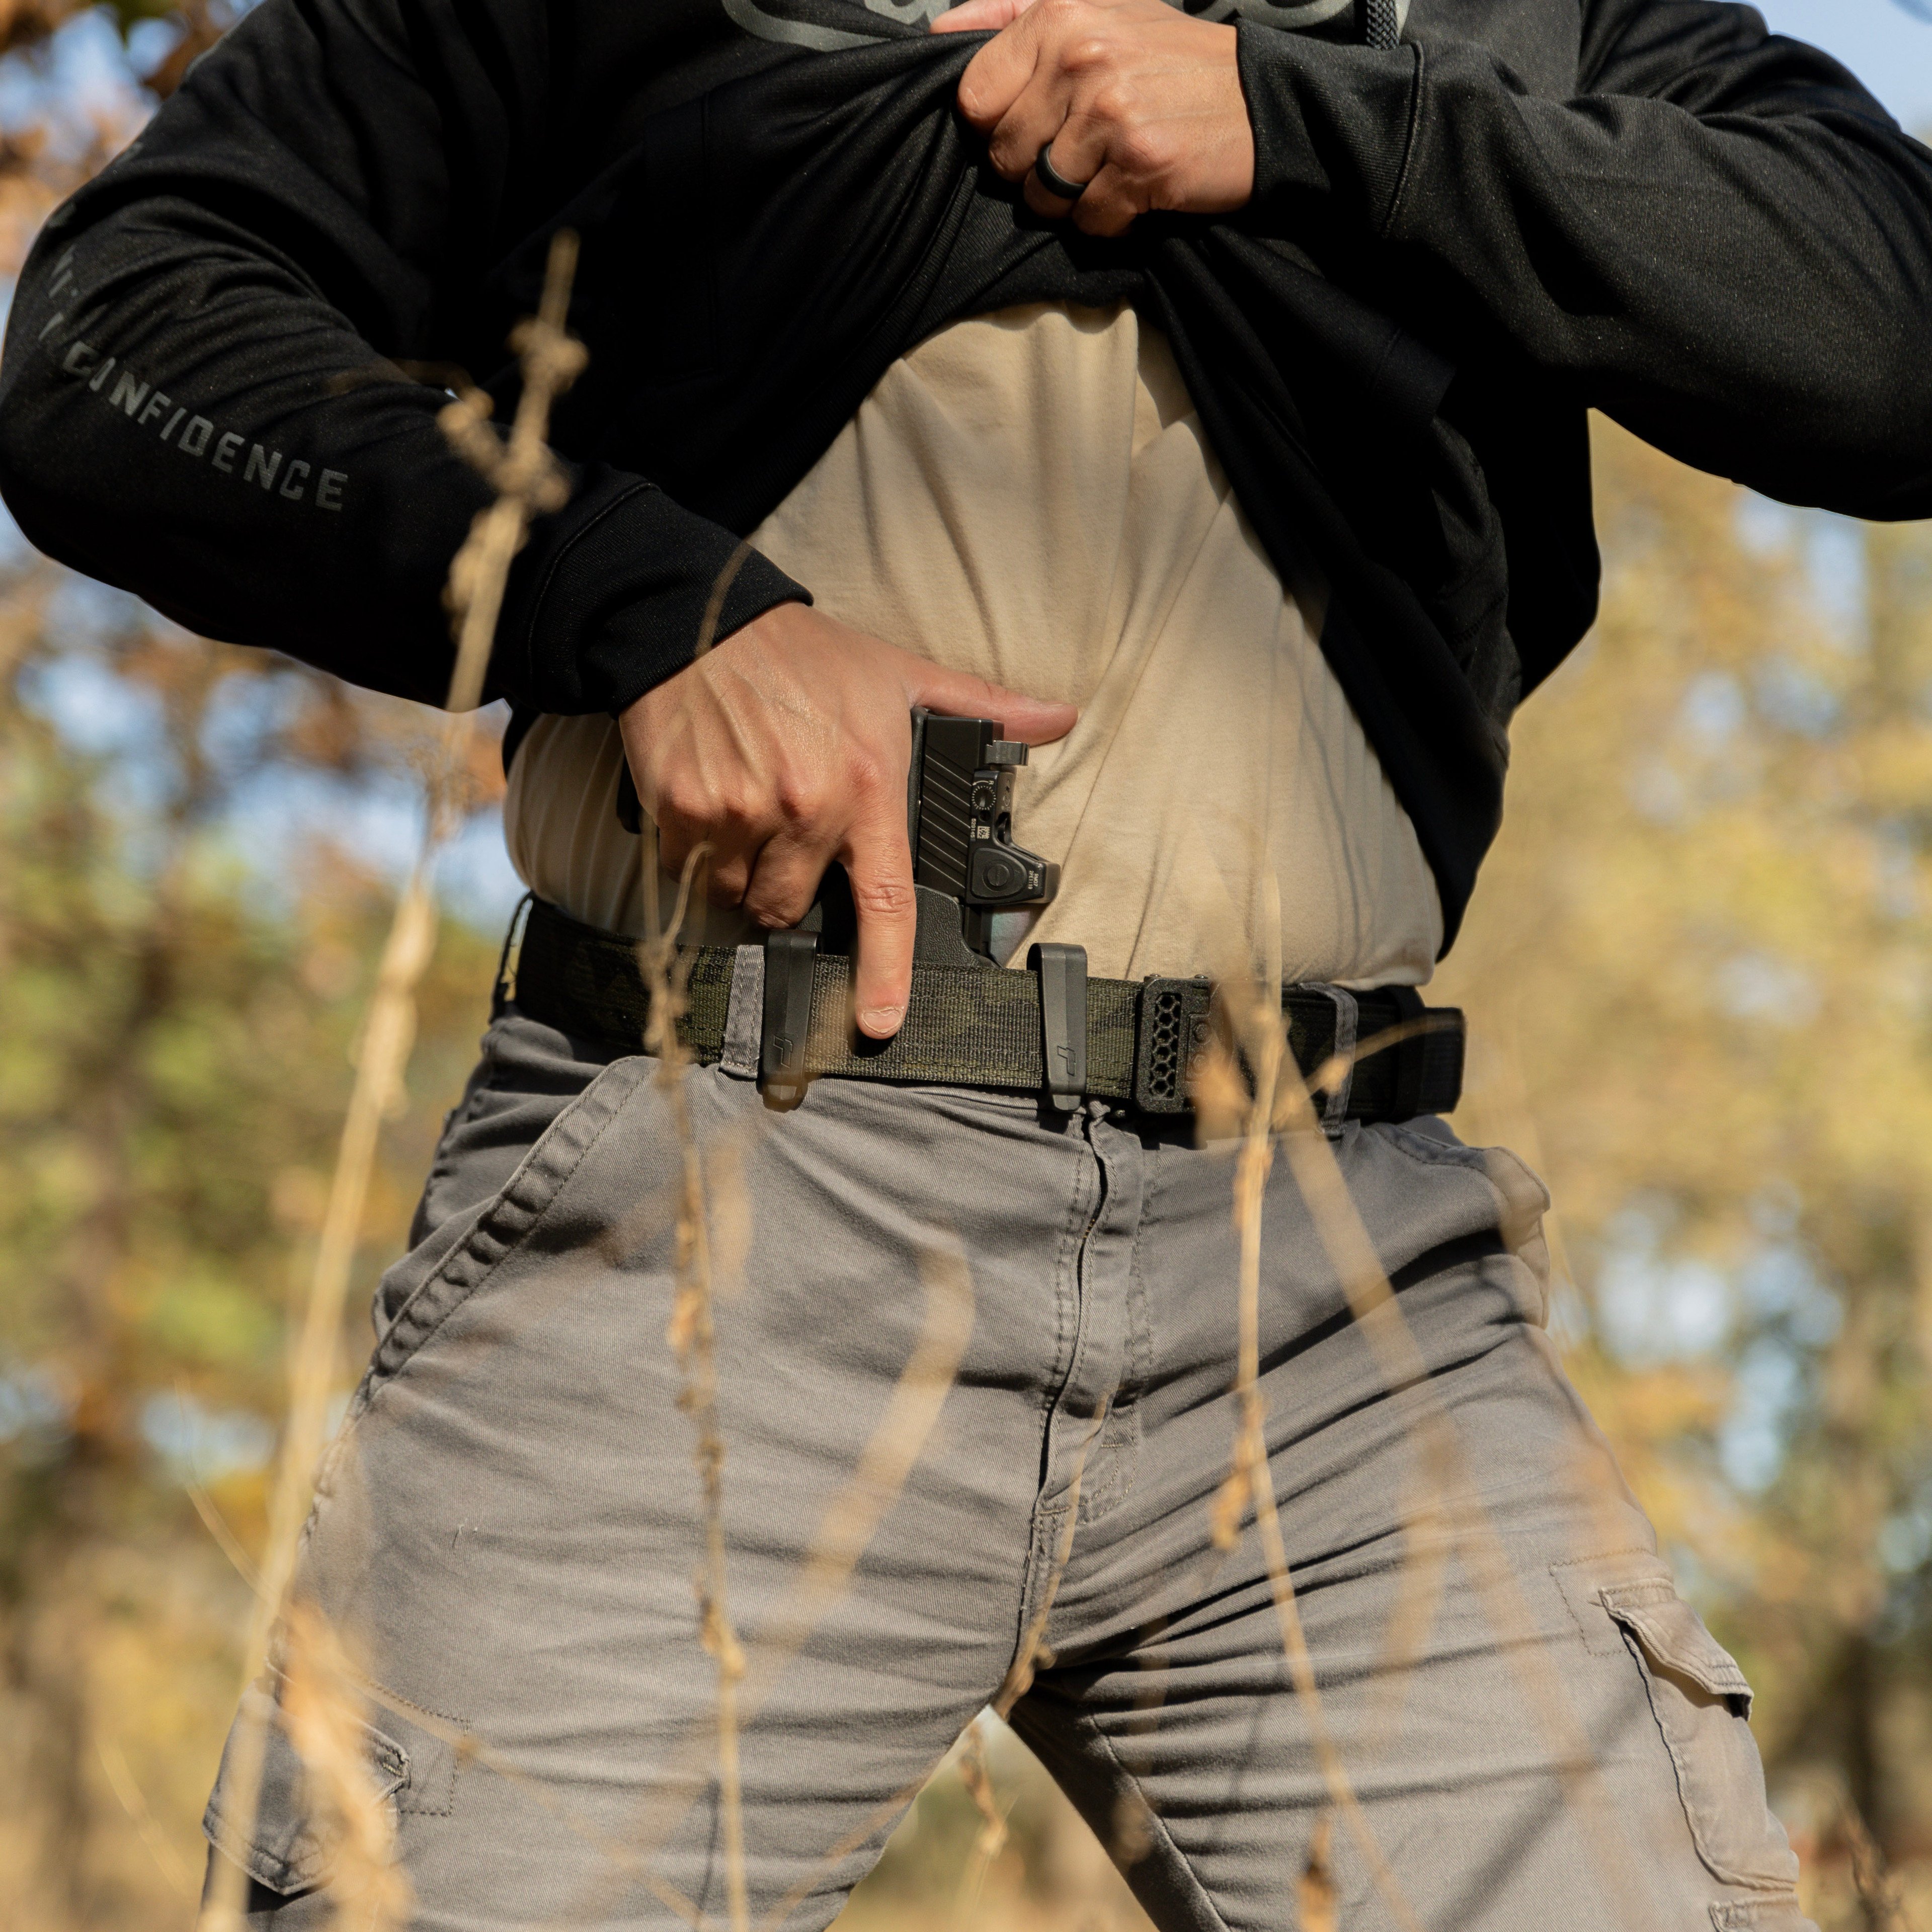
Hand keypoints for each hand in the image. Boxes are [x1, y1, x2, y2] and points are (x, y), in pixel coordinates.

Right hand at [619, 604, 1077, 1038]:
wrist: (695, 620)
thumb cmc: (802, 653)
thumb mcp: (900, 673)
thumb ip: (981, 706)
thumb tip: (1057, 718)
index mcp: (866, 787)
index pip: (886, 901)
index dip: (884, 974)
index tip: (879, 1023)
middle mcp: (805, 809)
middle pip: (791, 908)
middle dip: (790, 889)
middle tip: (788, 834)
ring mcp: (739, 814)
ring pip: (738, 896)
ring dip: (742, 875)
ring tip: (749, 809)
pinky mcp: (681, 812)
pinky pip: (688, 871)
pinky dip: (696, 852)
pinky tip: (710, 800)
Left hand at [933, 0, 1252, 237]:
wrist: (1261, 101)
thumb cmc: (1167, 61)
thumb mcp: (1094, 11)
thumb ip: (1011, 15)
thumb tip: (939, 33)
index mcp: (1059, 15)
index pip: (974, 98)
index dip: (995, 126)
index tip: (1032, 124)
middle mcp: (1081, 59)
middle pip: (1004, 155)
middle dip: (1034, 168)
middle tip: (1081, 151)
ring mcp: (1111, 115)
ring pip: (1041, 196)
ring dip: (1070, 199)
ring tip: (1108, 169)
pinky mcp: (1141, 166)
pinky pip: (1087, 222)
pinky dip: (1108, 219)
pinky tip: (1135, 189)